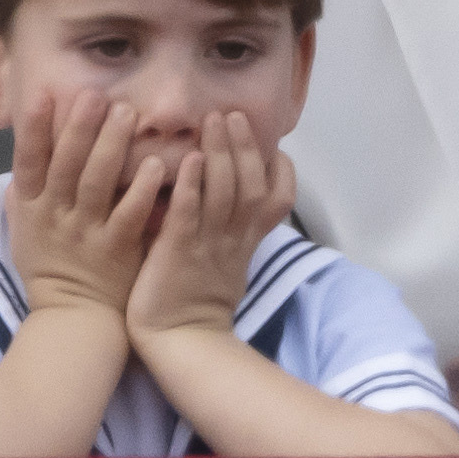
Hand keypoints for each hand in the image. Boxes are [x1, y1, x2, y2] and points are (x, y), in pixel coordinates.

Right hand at [0, 81, 178, 322]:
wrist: (74, 320)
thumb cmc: (50, 273)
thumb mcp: (24, 235)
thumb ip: (22, 199)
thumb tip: (19, 165)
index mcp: (32, 209)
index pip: (27, 161)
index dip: (33, 128)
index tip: (42, 94)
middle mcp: (56, 217)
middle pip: (65, 164)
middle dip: (79, 126)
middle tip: (96, 94)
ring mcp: (86, 233)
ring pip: (96, 183)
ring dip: (111, 146)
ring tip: (126, 114)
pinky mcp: (116, 250)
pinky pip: (129, 215)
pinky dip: (141, 190)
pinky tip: (156, 165)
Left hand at [123, 108, 282, 337]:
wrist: (180, 344)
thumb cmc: (194, 302)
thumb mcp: (224, 262)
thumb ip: (226, 226)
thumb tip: (221, 191)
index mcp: (246, 241)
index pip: (278, 200)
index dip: (280, 170)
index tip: (272, 144)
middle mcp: (233, 239)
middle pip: (251, 185)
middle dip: (245, 146)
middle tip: (233, 113)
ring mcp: (208, 245)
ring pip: (224, 193)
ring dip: (221, 153)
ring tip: (214, 120)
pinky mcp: (178, 253)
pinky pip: (189, 215)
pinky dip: (192, 186)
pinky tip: (189, 159)